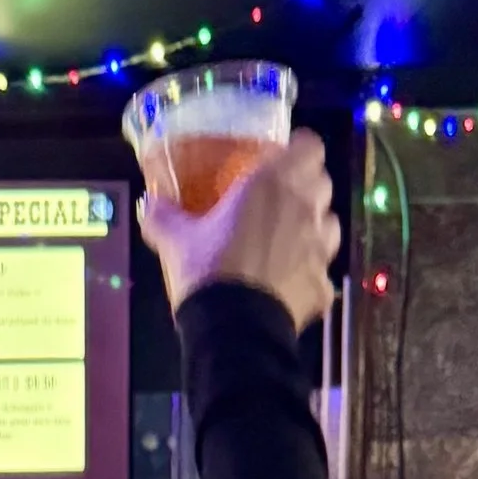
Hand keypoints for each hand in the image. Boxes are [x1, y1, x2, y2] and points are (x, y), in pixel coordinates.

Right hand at [139, 131, 339, 334]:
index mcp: (273, 184)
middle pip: (323, 183)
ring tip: (289, 240)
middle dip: (307, 186)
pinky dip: (309, 275)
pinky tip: (288, 285)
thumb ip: (163, 216)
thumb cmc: (208, 271)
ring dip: (314, 227)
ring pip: (329, 225)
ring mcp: (320, 250)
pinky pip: (321, 273)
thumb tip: (148, 202)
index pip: (310, 146)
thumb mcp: (176, 241)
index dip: (299, 149)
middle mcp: (305, 210)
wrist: (234, 332)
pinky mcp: (323, 287)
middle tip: (281, 197)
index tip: (282, 156)